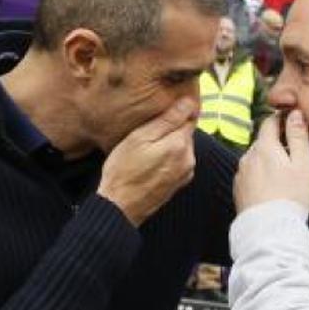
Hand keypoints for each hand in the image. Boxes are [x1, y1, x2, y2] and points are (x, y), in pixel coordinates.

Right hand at [98, 98, 197, 225]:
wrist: (119, 207)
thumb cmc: (123, 170)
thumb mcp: (139, 138)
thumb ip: (167, 120)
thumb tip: (188, 102)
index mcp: (180, 144)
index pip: (189, 115)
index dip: (176, 109)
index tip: (161, 110)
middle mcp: (188, 158)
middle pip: (185, 132)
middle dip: (170, 128)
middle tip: (146, 131)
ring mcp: (185, 173)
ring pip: (181, 147)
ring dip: (168, 143)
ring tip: (145, 148)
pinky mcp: (179, 183)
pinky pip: (177, 161)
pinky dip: (167, 157)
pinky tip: (149, 161)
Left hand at [234, 110, 308, 213]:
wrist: (269, 230)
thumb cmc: (291, 197)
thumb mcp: (303, 164)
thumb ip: (298, 136)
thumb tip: (295, 113)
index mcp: (264, 147)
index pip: (270, 122)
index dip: (282, 119)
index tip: (293, 124)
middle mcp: (248, 157)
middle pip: (263, 141)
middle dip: (277, 143)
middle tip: (295, 156)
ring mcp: (241, 174)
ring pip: (256, 159)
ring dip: (268, 161)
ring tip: (285, 177)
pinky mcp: (238, 189)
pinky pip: (251, 175)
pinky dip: (261, 176)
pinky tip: (272, 189)